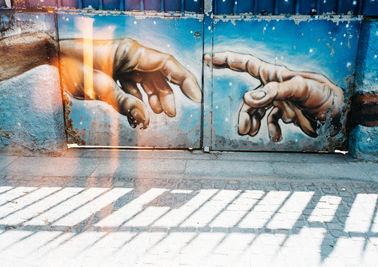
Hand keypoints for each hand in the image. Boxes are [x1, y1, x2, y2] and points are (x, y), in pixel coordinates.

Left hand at [60, 38, 201, 128]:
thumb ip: (126, 103)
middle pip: (159, 77)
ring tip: (151, 118)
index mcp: (132, 51)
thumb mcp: (101, 87)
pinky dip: (137, 102)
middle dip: (166, 97)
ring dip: (152, 101)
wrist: (51, 60)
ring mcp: (125, 65)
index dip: (185, 81)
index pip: (168, 64)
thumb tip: (147, 120)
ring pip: (148, 84)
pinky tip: (137, 115)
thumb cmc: (73, 66)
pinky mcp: (117, 74)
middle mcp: (132, 56)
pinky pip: (134, 88)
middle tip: (169, 115)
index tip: (196, 97)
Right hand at [205, 52, 343, 141]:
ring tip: (253, 135)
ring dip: (254, 123)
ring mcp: (278, 100)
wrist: (339, 111)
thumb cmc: (323, 94)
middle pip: (250, 98)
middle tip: (243, 131)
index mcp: (274, 75)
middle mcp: (273, 86)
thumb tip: (248, 97)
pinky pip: (271, 121)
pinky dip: (271, 130)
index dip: (227, 60)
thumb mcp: (301, 89)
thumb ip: (274, 92)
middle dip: (245, 114)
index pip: (246, 64)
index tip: (209, 58)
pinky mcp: (285, 112)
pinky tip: (276, 137)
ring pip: (257, 111)